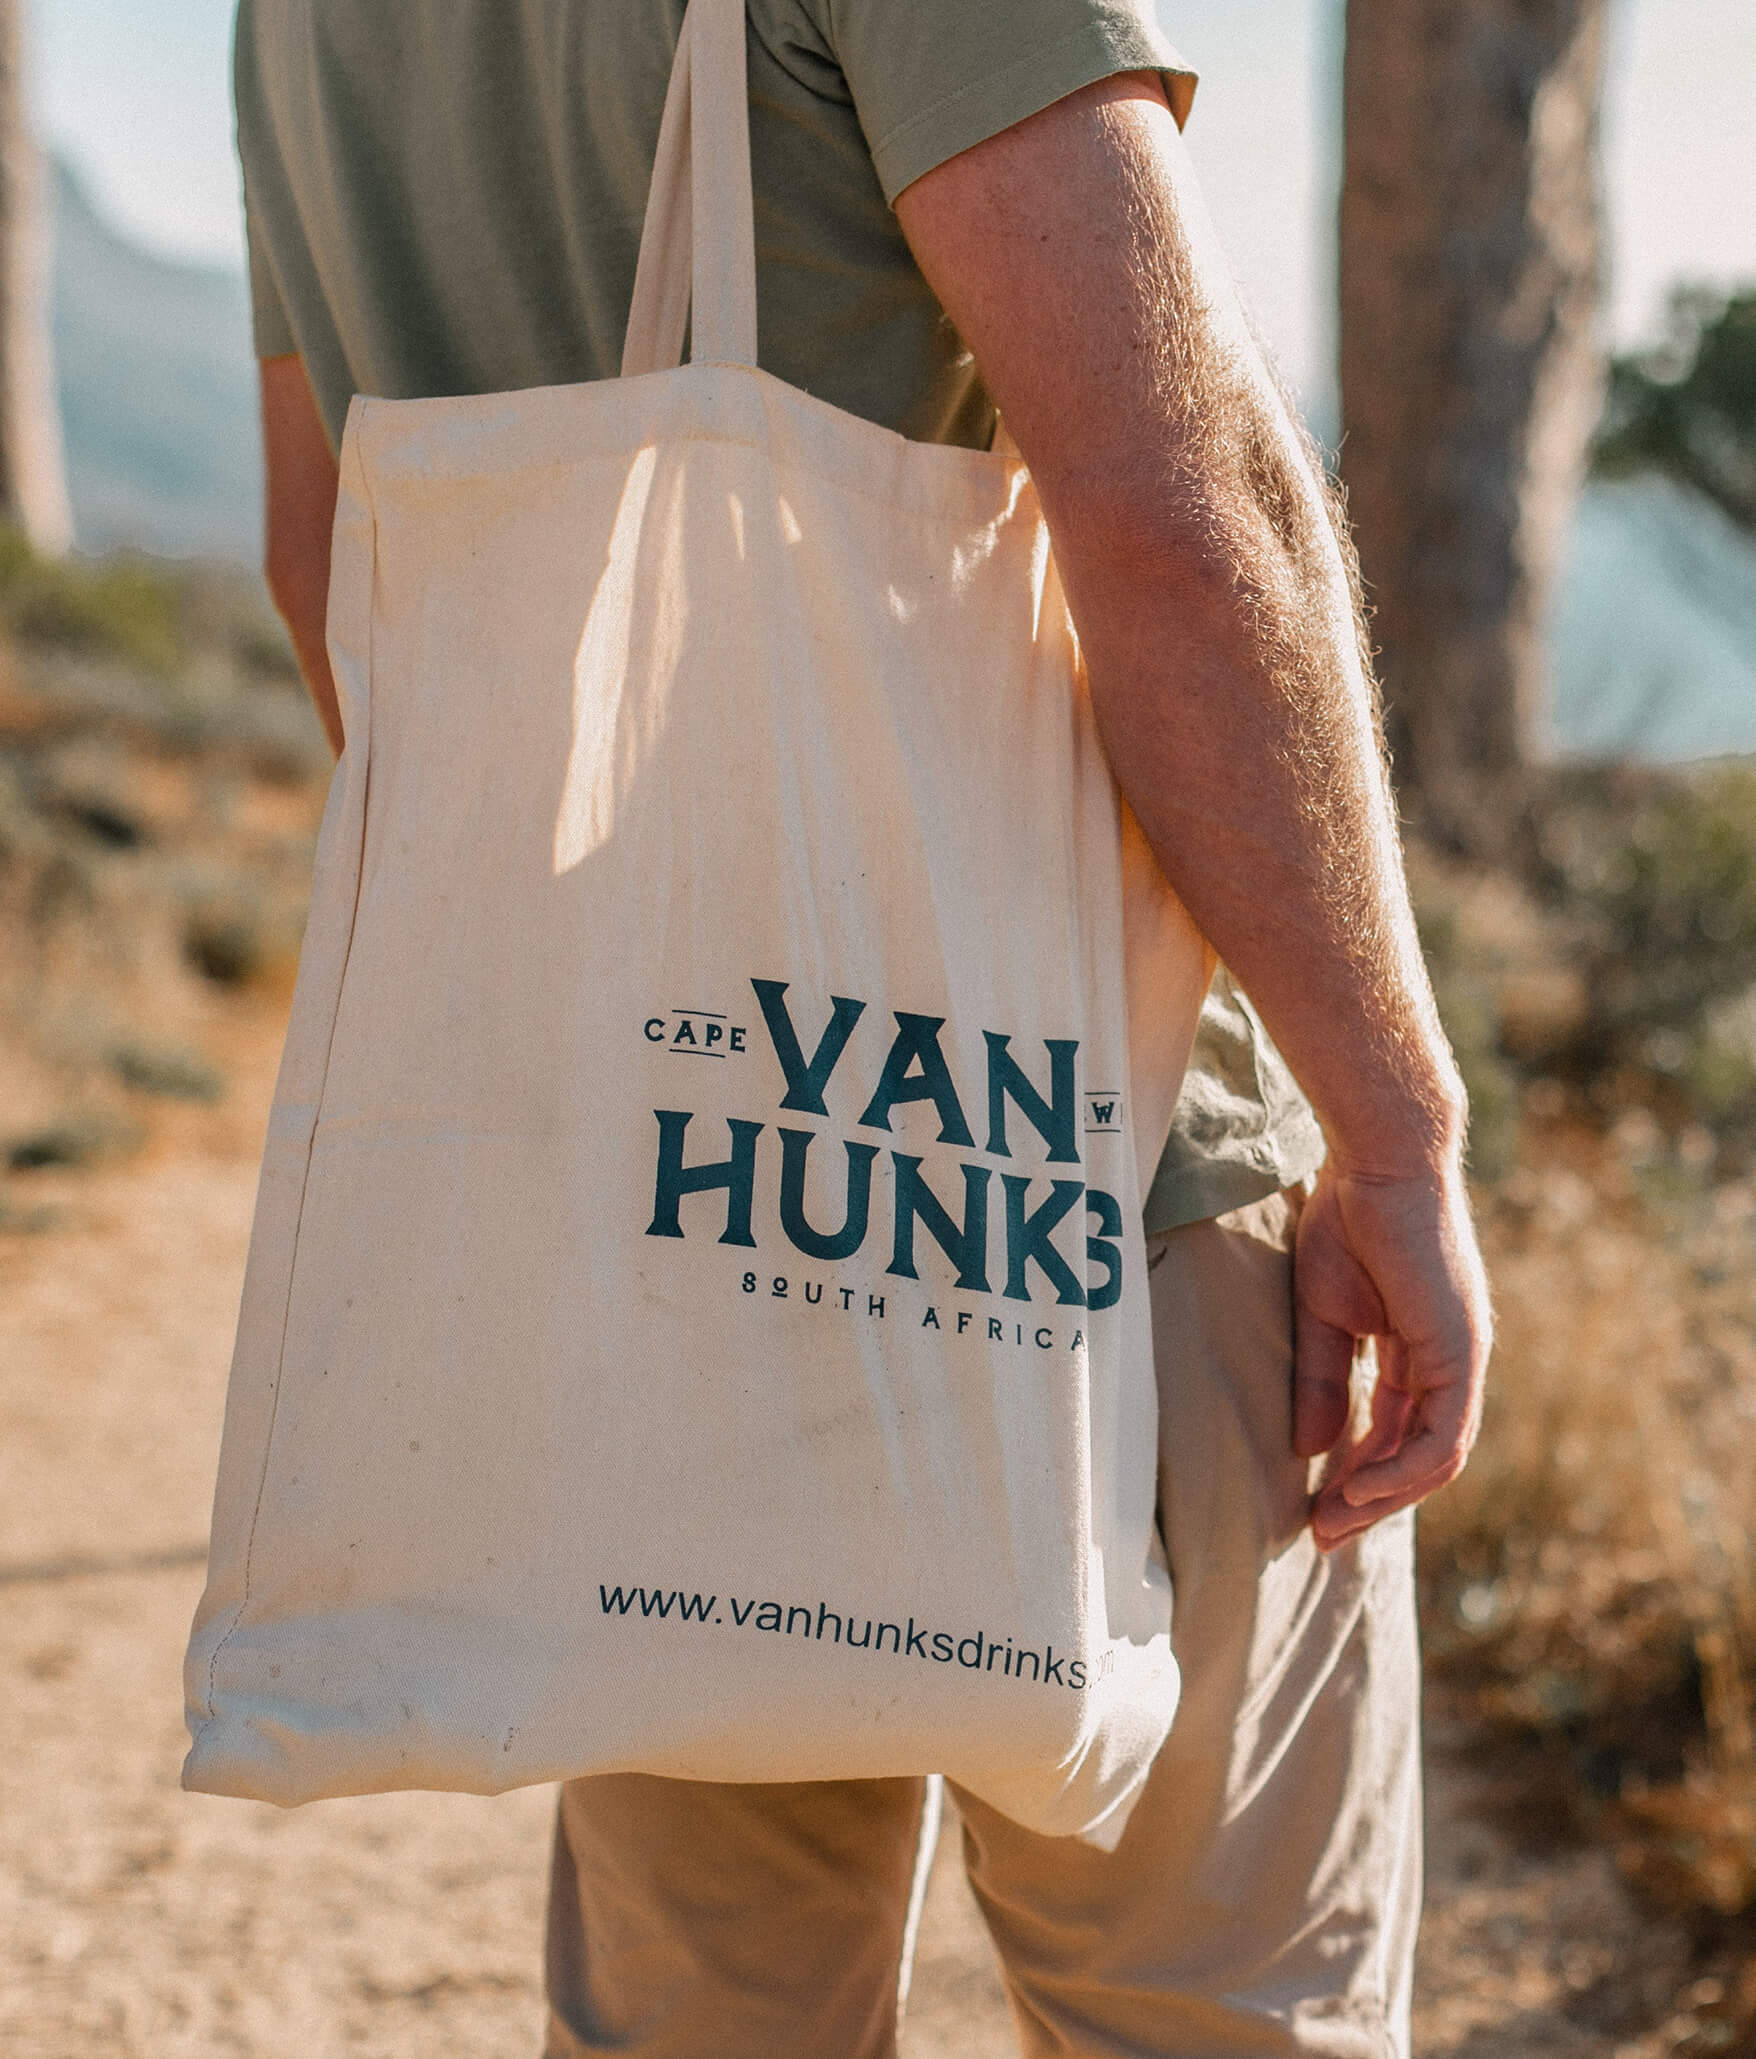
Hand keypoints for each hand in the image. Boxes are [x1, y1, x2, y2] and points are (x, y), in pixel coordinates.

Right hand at [1292, 1156, 1490, 1551]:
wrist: (1379, 1163)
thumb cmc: (1349, 1219)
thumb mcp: (1322, 1315)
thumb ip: (1323, 1381)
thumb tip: (1311, 1449)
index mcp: (1420, 1349)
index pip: (1397, 1431)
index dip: (1358, 1475)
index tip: (1315, 1508)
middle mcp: (1450, 1361)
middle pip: (1419, 1456)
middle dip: (1370, 1501)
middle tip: (1322, 1535)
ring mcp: (1461, 1359)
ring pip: (1435, 1458)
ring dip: (1384, 1498)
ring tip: (1333, 1521)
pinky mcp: (1460, 1354)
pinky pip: (1442, 1438)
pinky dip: (1402, 1472)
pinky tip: (1360, 1489)